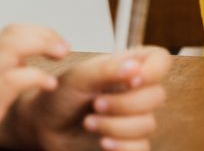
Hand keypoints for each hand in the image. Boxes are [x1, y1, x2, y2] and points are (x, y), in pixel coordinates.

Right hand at [0, 24, 66, 150]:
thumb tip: (21, 66)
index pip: (8, 33)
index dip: (37, 32)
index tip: (55, 42)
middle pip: (13, 33)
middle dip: (44, 33)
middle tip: (63, 46)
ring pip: (12, 47)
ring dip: (43, 44)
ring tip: (61, 54)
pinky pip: (12, 80)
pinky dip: (35, 76)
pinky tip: (49, 84)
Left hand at [17, 46, 171, 150]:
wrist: (43, 127)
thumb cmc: (60, 95)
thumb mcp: (78, 77)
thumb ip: (106, 69)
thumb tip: (135, 67)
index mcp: (130, 67)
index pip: (161, 60)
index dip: (154, 71)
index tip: (133, 79)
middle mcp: (137, 91)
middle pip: (157, 96)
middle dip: (124, 104)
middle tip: (96, 104)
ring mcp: (135, 118)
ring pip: (148, 125)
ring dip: (116, 126)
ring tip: (89, 123)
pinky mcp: (130, 143)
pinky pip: (142, 148)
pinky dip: (123, 147)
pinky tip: (103, 143)